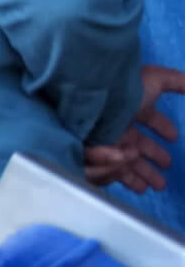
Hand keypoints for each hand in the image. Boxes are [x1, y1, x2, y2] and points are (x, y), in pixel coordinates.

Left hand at [83, 64, 184, 195]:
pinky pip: (105, 172)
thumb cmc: (123, 91)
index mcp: (131, 112)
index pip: (149, 121)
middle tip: (166, 173)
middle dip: (152, 162)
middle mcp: (117, 128)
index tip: (175, 137)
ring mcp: (103, 144)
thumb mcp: (155, 80)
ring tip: (158, 186)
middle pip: (137, 149)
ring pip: (123, 165)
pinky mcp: (90, 158)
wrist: (90, 103)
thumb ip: (177, 81)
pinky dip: (118, 174)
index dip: (163, 128)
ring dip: (142, 176)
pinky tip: (133, 179)